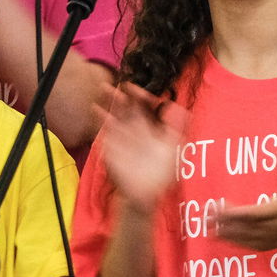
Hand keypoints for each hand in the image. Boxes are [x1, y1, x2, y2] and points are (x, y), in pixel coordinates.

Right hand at [97, 84, 186, 216]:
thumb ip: (176, 127)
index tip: (137, 88)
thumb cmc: (160, 173)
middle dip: (123, 94)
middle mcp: (135, 129)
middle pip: (128, 107)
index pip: (145, 107)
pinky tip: (96, 108)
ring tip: (104, 87)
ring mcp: (122, 136)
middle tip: (120, 81)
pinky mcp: (111, 145)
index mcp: (151, 128)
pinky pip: (105, 129)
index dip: (142, 96)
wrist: (143, 194)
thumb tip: (179, 106)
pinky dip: (101, 118)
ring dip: (110, 101)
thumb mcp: (172, 149)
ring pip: (116, 114)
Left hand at [215, 154, 276, 251]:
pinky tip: (216, 235)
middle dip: (223, 221)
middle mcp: (269, 227)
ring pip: (241, 236)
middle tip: (206, 215)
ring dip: (223, 231)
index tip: (221, 206)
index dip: (235, 212)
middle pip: (242, 225)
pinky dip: (230, 241)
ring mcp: (265, 238)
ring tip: (206, 225)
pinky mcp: (262, 245)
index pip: (252, 213)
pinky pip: (243, 244)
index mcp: (275, 212)